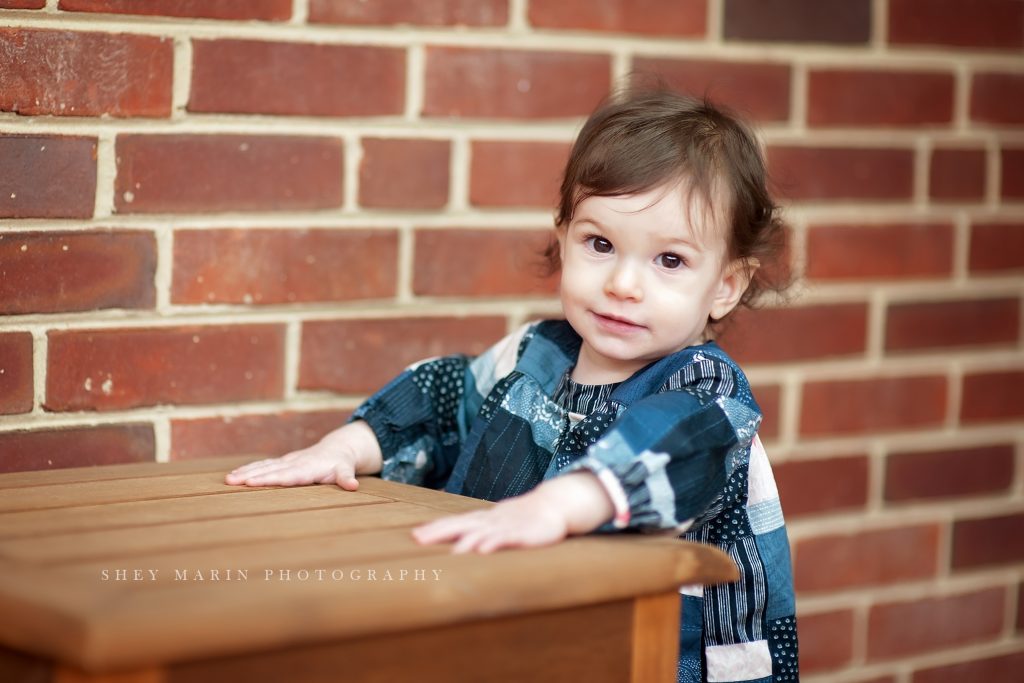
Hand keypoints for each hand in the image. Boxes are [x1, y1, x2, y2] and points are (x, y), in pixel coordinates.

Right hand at [224, 421, 381, 490]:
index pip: (286, 475)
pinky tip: (235, 475)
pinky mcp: (283, 462)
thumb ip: (347, 478)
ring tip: (228, 479)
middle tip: (232, 481)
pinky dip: (249, 469)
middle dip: (251, 476)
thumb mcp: (346, 469)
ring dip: (246, 472)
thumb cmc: (341, 463)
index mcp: (307, 468)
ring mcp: (287, 462)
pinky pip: (264, 465)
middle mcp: (294, 463)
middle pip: (270, 470)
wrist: (338, 448)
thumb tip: (353, 486)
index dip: (270, 478)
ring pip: (264, 466)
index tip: (252, 482)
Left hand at [411, 492, 570, 553]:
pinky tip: (482, 550)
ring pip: (481, 532)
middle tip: (419, 539)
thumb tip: (459, 543)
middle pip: (461, 524)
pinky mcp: (522, 533)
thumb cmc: (522, 518)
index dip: (436, 528)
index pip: (455, 522)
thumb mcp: (498, 523)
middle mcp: (490, 520)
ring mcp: (506, 525)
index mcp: (483, 519)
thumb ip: (479, 531)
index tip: (415, 535)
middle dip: (440, 532)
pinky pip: (505, 538)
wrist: (553, 506)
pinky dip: (493, 542)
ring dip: (465, 541)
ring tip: (450, 552)